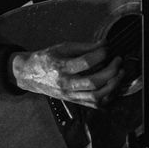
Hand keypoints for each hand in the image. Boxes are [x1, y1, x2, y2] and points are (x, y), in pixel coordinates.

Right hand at [10, 40, 134, 107]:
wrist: (29, 75)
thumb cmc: (45, 60)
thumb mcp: (62, 47)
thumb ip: (84, 46)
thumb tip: (104, 44)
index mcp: (60, 67)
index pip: (86, 62)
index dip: (101, 54)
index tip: (108, 48)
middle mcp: (65, 84)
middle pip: (94, 82)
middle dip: (111, 71)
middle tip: (118, 61)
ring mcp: (70, 95)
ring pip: (96, 96)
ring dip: (113, 85)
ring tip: (119, 73)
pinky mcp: (74, 101)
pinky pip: (95, 104)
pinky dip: (108, 96)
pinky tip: (113, 85)